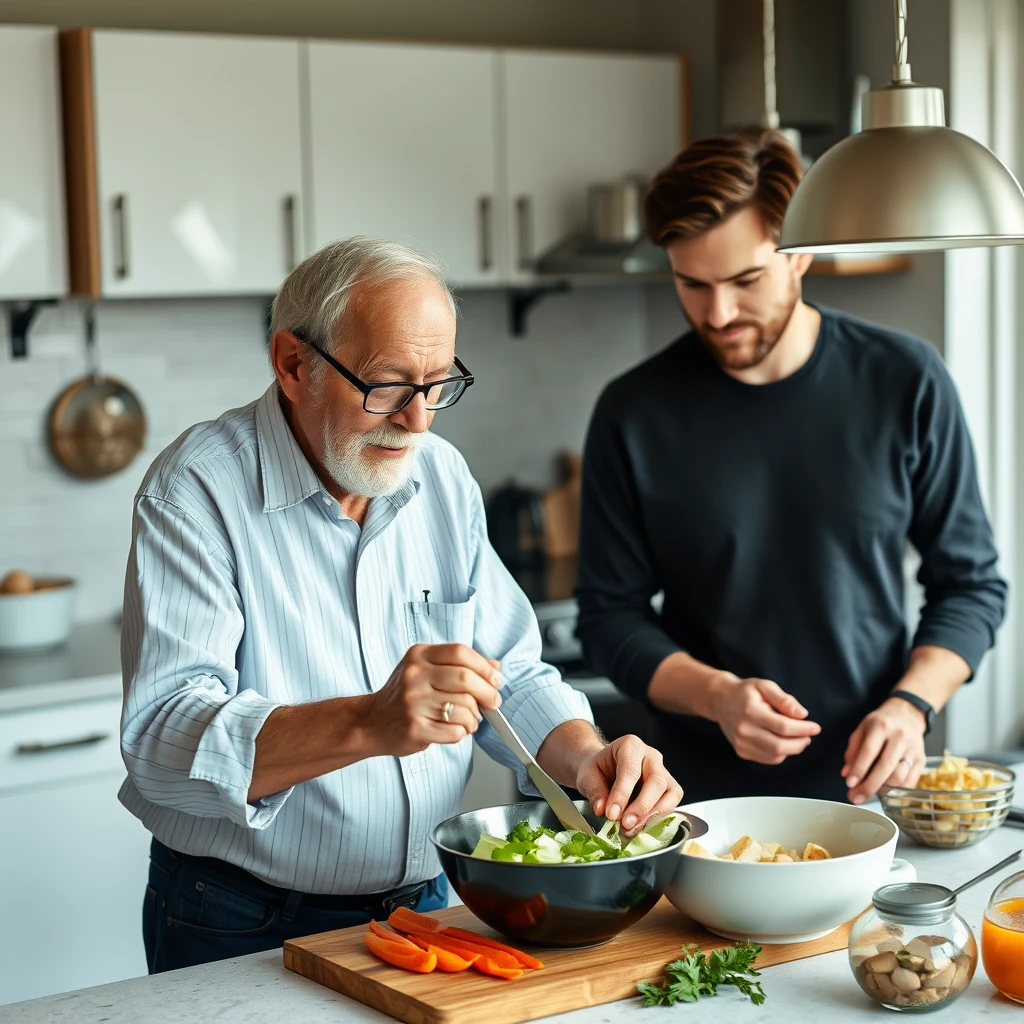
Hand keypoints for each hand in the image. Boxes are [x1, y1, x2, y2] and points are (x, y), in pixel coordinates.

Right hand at [366, 643, 501, 756]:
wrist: (371, 722)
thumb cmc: (404, 695)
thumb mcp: (426, 670)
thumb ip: (460, 666)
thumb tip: (495, 668)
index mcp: (419, 655)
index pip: (460, 652)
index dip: (484, 667)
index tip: (495, 680)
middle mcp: (414, 676)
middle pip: (466, 679)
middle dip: (487, 693)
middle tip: (492, 703)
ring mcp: (413, 702)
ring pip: (465, 707)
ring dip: (474, 717)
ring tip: (467, 719)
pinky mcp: (415, 728)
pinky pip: (455, 730)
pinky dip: (463, 732)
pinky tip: (455, 729)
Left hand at [574, 735, 682, 837]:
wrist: (604, 769)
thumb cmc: (598, 768)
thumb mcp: (587, 774)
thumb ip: (594, 791)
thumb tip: (602, 810)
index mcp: (630, 746)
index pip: (630, 770)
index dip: (622, 794)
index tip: (611, 814)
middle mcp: (651, 757)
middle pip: (656, 782)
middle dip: (641, 807)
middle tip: (625, 825)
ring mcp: (664, 773)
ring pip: (670, 794)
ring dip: (652, 816)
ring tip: (631, 829)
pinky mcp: (669, 790)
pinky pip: (672, 805)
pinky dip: (658, 820)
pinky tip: (640, 828)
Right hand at [711, 673, 820, 763]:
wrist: (720, 700)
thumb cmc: (745, 692)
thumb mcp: (765, 686)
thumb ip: (784, 699)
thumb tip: (802, 715)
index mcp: (750, 711)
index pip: (782, 726)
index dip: (803, 729)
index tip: (815, 727)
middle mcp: (744, 730)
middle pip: (779, 745)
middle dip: (800, 743)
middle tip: (808, 736)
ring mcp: (741, 743)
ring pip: (775, 755)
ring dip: (792, 749)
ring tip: (797, 738)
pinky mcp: (741, 751)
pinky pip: (768, 759)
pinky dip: (780, 753)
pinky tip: (783, 742)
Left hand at [842, 699, 926, 803]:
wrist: (907, 715)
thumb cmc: (881, 723)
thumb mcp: (862, 729)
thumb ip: (852, 751)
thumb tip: (847, 774)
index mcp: (881, 726)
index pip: (869, 751)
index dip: (859, 769)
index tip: (850, 783)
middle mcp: (899, 737)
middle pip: (885, 766)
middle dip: (869, 786)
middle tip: (857, 797)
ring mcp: (913, 749)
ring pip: (899, 777)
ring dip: (882, 790)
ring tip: (869, 794)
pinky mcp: (922, 760)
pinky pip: (910, 782)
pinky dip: (896, 791)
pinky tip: (885, 791)